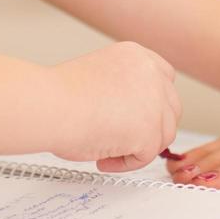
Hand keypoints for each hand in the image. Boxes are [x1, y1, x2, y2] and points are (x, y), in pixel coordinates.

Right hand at [46, 41, 181, 171]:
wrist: (49, 106)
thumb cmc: (59, 95)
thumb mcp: (100, 75)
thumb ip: (123, 88)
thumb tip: (132, 114)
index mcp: (136, 55)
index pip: (164, 78)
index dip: (153, 102)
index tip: (137, 117)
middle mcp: (150, 72)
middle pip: (170, 106)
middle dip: (151, 126)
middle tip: (125, 139)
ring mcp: (155, 100)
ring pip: (163, 133)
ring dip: (139, 146)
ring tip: (107, 150)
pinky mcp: (150, 130)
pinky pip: (146, 155)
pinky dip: (126, 163)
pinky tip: (103, 159)